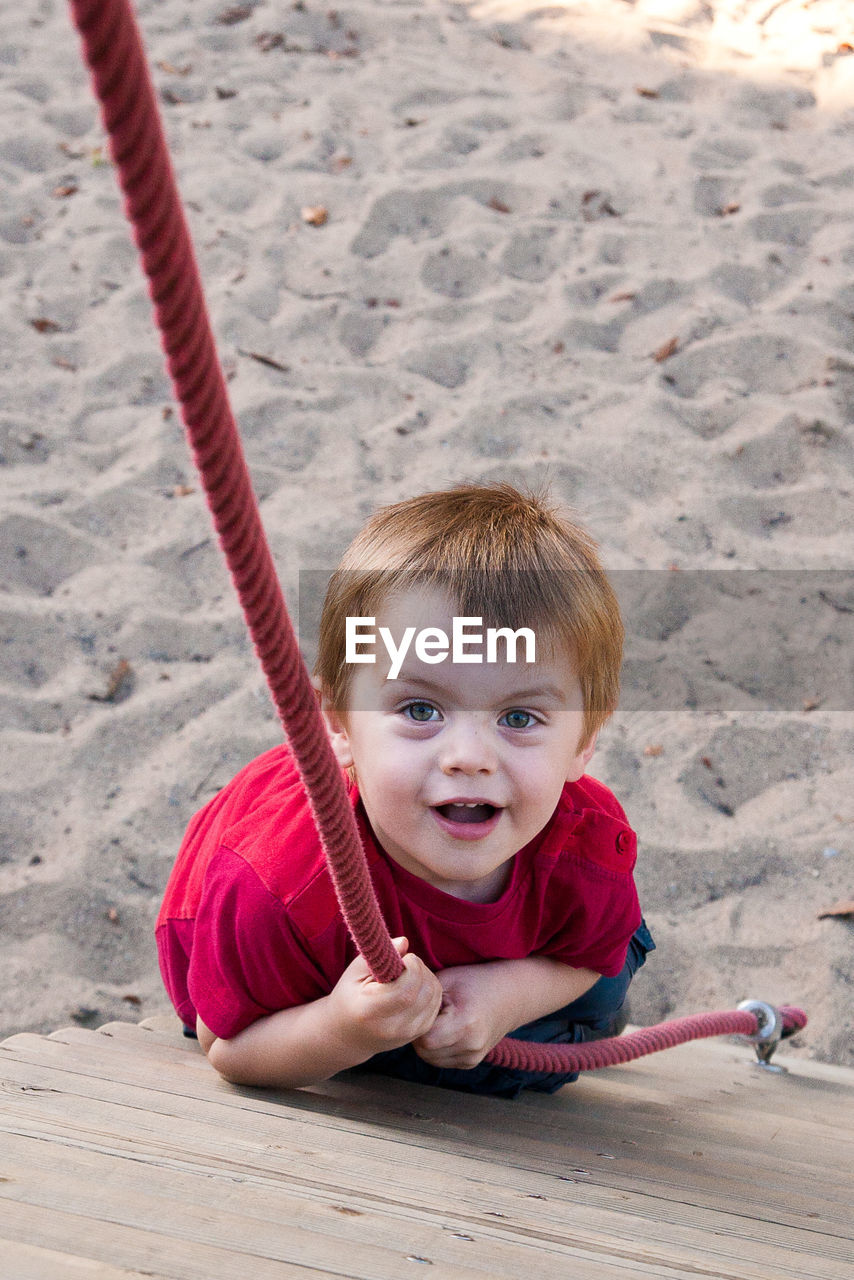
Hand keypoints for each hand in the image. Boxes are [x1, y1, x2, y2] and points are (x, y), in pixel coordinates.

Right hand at [328, 937, 442, 1057]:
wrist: (348, 1036)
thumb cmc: (348, 999)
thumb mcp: (353, 973)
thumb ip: (378, 955)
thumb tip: (404, 942)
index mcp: (371, 1012)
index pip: (406, 990)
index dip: (413, 967)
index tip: (404, 958)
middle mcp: (392, 1027)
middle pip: (425, 991)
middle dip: (421, 968)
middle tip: (406, 963)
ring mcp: (407, 1033)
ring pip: (434, 996)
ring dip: (427, 977)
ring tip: (408, 974)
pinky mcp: (419, 1033)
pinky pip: (436, 1003)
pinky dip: (430, 989)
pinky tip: (414, 986)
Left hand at [411, 964, 510, 1069]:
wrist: (512, 995)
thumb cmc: (477, 981)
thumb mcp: (448, 980)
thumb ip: (422, 996)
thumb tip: (396, 1005)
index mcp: (465, 1026)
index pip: (423, 1038)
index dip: (416, 1022)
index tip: (419, 1007)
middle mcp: (471, 1047)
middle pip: (424, 1051)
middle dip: (419, 1033)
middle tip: (426, 1011)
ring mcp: (472, 1058)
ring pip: (430, 1058)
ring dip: (426, 1042)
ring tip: (437, 1018)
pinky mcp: (471, 1062)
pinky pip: (441, 1059)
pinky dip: (437, 1047)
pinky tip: (445, 1027)